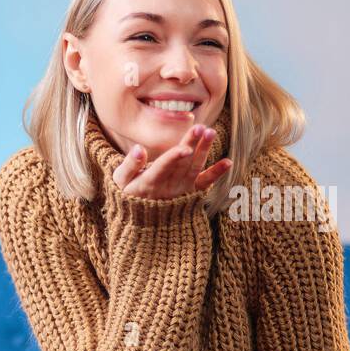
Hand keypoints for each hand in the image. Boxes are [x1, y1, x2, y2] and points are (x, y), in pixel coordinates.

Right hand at [112, 124, 232, 199]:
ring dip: (204, 151)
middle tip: (201, 128)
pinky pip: (205, 183)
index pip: (163, 167)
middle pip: (182, 163)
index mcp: (150, 182)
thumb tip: (138, 148)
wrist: (141, 222)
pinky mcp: (190, 192)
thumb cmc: (128, 195)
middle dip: (192, 145)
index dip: (174, 158)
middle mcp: (169, 187)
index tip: (186, 148)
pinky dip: (217, 173)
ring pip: (194, 168)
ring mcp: (181, 190)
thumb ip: (130, 165)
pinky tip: (229, 162)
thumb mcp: (120, 182)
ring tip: (211, 132)